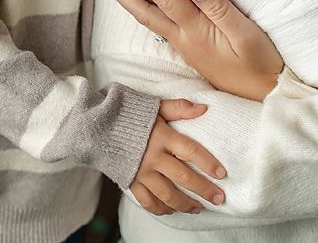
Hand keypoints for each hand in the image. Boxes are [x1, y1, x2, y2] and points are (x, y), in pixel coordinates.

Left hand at [97, 0, 282, 99]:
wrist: (265, 93)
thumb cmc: (260, 62)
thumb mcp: (246, 34)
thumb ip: (221, 9)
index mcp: (197, 33)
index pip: (167, 1)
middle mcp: (185, 39)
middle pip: (145, 14)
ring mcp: (186, 45)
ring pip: (150, 20)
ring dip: (128, 2)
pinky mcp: (191, 49)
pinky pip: (161, 25)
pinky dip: (145, 10)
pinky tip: (142, 4)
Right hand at [129, 99, 226, 214]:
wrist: (96, 126)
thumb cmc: (128, 113)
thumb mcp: (154, 106)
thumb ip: (179, 107)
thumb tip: (204, 108)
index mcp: (161, 136)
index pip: (190, 151)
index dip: (208, 163)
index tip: (222, 174)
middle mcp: (152, 156)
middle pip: (183, 177)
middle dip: (204, 190)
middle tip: (219, 199)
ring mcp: (140, 172)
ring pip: (167, 195)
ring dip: (185, 204)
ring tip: (199, 208)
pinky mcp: (130, 182)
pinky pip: (147, 201)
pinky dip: (161, 209)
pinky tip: (171, 210)